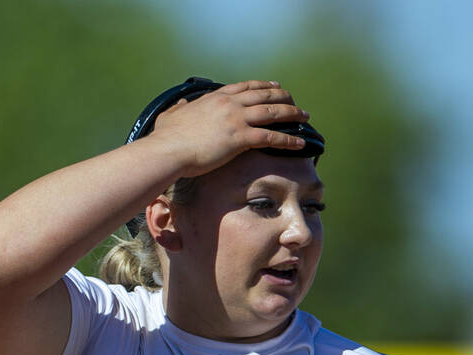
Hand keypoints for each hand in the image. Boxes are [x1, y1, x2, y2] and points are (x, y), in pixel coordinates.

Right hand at [145, 80, 310, 175]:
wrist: (169, 150)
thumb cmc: (167, 138)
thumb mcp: (171, 115)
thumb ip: (178, 108)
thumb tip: (180, 104)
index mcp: (215, 98)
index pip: (245, 87)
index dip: (262, 86)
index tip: (275, 86)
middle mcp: (229, 104)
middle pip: (263, 96)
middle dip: (283, 98)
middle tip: (295, 102)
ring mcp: (236, 120)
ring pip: (271, 113)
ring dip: (291, 114)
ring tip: (304, 116)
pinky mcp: (240, 138)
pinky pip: (271, 137)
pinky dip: (288, 140)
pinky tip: (300, 142)